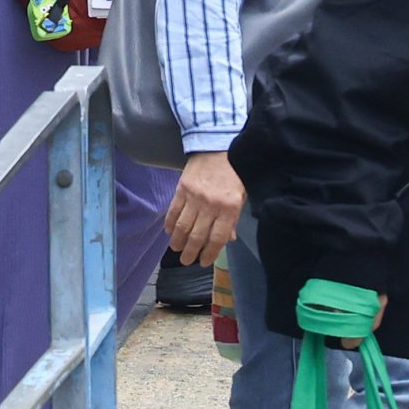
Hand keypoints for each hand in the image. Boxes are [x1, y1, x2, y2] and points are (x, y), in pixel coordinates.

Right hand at [163, 152, 244, 266]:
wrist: (216, 147)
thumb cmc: (233, 173)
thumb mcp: (240, 197)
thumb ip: (233, 219)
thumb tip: (227, 240)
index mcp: (229, 208)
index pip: (218, 238)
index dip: (210, 253)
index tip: (203, 262)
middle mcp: (211, 205)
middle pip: (198, 235)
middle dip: (191, 252)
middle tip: (186, 261)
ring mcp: (194, 197)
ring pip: (183, 226)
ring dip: (178, 241)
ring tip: (175, 250)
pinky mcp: (182, 188)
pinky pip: (173, 210)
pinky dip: (169, 223)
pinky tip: (168, 232)